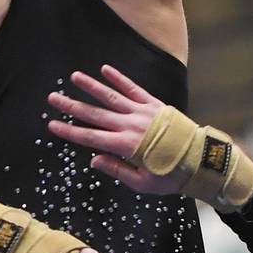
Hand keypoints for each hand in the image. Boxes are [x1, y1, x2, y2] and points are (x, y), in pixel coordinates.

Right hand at [46, 66, 183, 195]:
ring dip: (91, 86)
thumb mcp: (142, 183)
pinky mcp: (154, 105)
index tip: (52, 125)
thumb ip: (117, 169)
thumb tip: (94, 159)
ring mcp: (142, 112)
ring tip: (75, 77)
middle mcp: (130, 125)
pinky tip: (106, 69)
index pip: (91, 137)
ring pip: (111, 97)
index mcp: (126, 146)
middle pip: (95, 114)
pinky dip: (119, 79)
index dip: (70, 131)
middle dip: (72, 105)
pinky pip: (133, 89)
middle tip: (53, 97)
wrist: (200, 160)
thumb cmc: (171, 176)